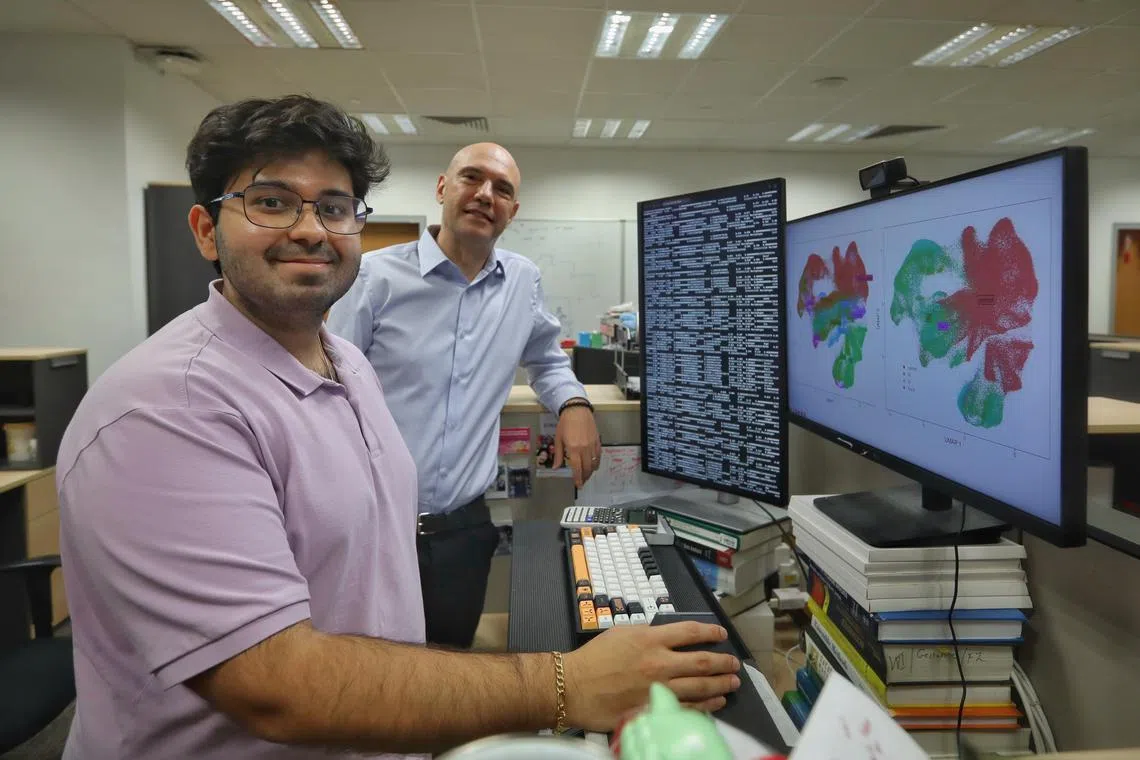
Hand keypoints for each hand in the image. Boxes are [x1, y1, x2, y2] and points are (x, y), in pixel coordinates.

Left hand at [553, 404, 601, 487]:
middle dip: (585, 477)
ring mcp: (592, 445)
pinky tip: (594, 465)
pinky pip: (598, 455)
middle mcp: (584, 448)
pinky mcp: (597, 441)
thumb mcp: (558, 439)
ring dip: (591, 471)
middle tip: (582, 482)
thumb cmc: (566, 423)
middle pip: (586, 468)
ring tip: (587, 475)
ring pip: (594, 463)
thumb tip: (556, 467)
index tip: (578, 484)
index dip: (578, 478)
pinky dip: (597, 462)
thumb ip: (559, 455)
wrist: (576, 410)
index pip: (577, 468)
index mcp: (573, 449)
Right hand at [561, 622, 741, 731]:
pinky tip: (716, 703)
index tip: (721, 634)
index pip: (691, 632)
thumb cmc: (594, 658)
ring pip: (701, 687)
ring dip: (721, 685)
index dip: (711, 632)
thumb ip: (648, 634)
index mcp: (651, 639)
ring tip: (732, 683)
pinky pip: (688, 709)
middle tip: (734, 663)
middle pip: (703, 661)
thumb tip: (667, 637)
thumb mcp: (622, 633)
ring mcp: (659, 689)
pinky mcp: (655, 709)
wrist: (574, 686)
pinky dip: (706, 707)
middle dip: (724, 662)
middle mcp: (660, 663)